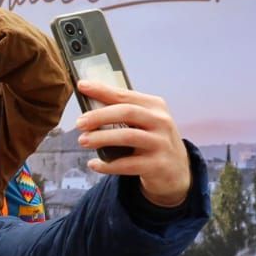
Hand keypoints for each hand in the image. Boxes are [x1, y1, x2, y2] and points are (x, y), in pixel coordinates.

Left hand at [75, 82, 190, 206]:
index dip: (102, 90)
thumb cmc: (152, 140)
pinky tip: (94, 164)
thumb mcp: (145, 122)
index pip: (125, 94)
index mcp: (155, 106)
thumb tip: (89, 106)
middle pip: (127, 112)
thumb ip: (123, 113)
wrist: (176, 170)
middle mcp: (161, 122)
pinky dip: (107, 165)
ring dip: (101, 138)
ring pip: (128, 136)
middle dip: (99, 116)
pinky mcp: (157, 165)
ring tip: (83, 141)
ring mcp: (161, 143)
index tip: (81, 86)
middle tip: (79, 123)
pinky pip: (127, 164)